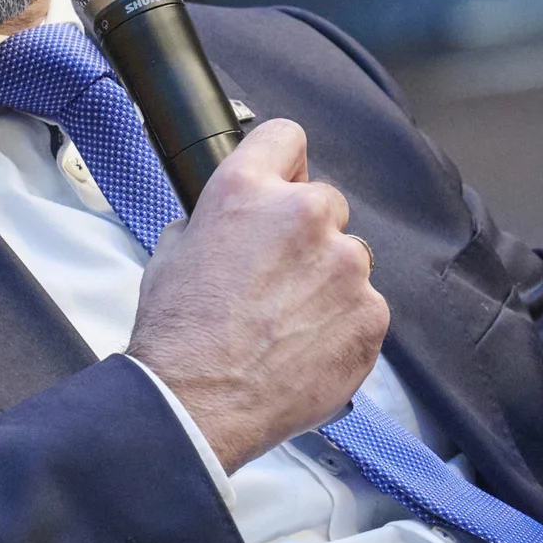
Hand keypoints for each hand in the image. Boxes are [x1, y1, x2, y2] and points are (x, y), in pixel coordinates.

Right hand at [127, 119, 386, 470]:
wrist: (196, 405)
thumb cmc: (177, 335)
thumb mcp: (172, 250)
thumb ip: (214, 220)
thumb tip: (235, 223)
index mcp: (247, 190)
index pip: (286, 137)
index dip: (283, 162)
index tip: (283, 183)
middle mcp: (304, 215)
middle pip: (324, 203)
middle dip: (305, 235)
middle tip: (274, 278)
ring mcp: (345, 266)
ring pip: (347, 258)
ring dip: (327, 281)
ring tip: (286, 323)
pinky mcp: (371, 314)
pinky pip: (364, 306)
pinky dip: (343, 324)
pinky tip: (305, 348)